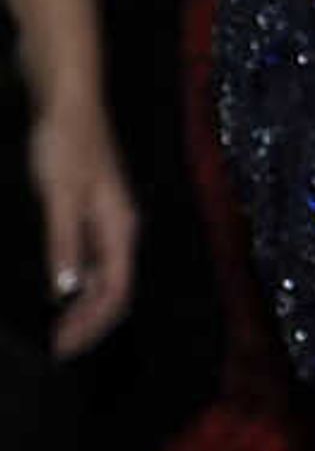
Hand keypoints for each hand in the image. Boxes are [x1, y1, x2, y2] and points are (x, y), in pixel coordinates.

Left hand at [29, 100, 134, 357]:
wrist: (68, 103)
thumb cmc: (66, 146)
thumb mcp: (60, 197)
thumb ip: (64, 244)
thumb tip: (66, 291)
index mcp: (120, 225)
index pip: (117, 289)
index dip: (93, 323)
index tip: (63, 347)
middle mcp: (121, 226)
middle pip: (117, 287)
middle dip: (91, 322)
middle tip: (58, 347)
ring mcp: (108, 219)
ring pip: (106, 275)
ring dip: (85, 306)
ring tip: (58, 328)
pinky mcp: (93, 210)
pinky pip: (95, 260)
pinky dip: (80, 283)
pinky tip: (62, 290)